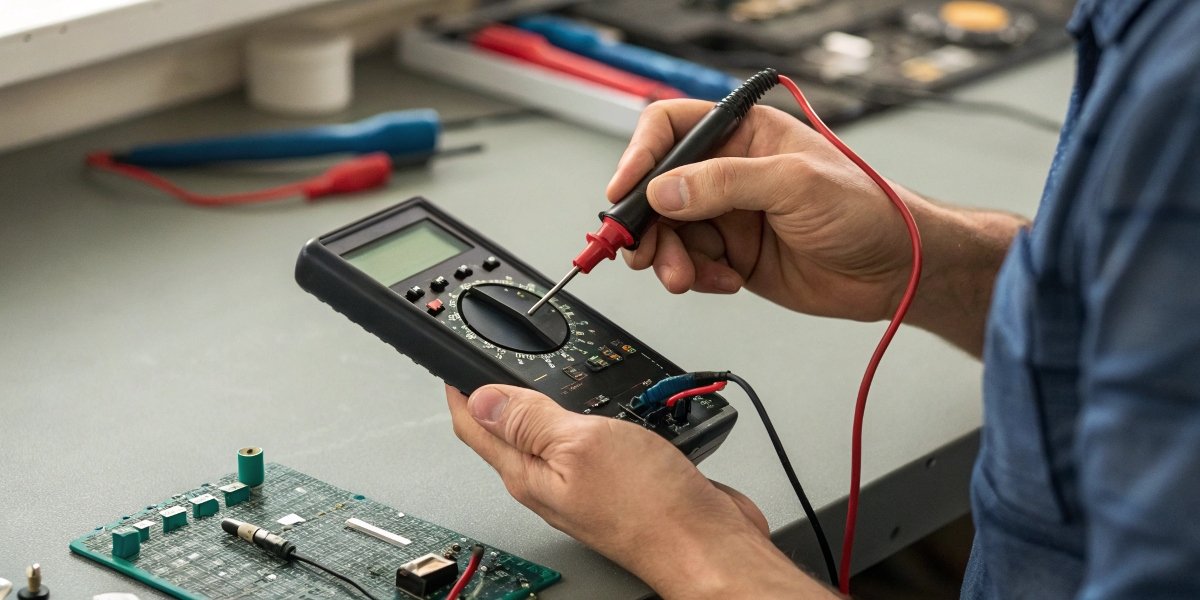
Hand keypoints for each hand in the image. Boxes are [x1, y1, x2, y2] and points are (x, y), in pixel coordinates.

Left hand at [446, 384, 824, 596]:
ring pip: (549, 433)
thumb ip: (531, 420)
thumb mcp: (580, 445)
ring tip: (525, 375)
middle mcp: (550, 480)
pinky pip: (588, 440)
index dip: (457, 390)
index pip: (474, 427)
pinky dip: (584, 414)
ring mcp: (583, 482)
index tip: (451, 361)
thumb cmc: (649, 508)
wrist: (707, 545)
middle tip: (483, 360)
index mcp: (528, 472)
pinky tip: (590, 402)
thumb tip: (481, 398)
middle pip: (506, 430)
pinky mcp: (616, 480)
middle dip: (493, 392)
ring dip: (539, 401)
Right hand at [608, 99, 925, 321]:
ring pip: (668, 233)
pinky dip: (695, 278)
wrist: (896, 270)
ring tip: (685, 277)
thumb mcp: (796, 184)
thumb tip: (665, 190)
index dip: (640, 155)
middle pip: (658, 188)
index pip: (671, 129)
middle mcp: (729, 172)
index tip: (625, 190)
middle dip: (646, 223)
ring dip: (667, 258)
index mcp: (744, 134)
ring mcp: (729, 216)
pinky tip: (725, 281)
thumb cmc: (867, 210)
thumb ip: (726, 183)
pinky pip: (690, 265)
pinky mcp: (733, 256)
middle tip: (643, 251)